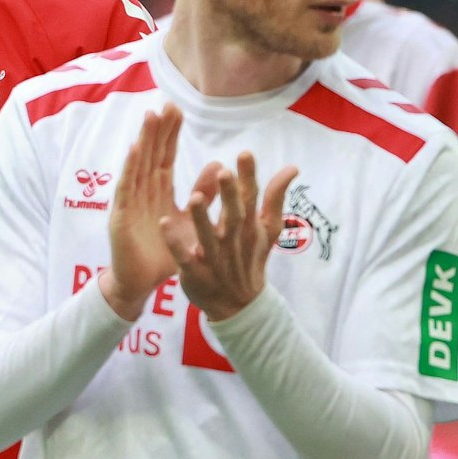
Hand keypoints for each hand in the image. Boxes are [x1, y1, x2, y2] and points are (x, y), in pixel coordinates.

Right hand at [101, 107, 183, 320]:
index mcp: (159, 193)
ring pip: (138, 166)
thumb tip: (220, 166)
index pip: (165, 158)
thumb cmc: (165, 254)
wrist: (141, 284)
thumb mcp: (192, 221)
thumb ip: (204, 195)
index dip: (170, 135)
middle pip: (151, 156)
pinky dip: (129, 169)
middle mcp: (143, 193)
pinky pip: (126, 190)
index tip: (178, 111)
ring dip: (144, 141)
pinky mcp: (121, 217)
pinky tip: (134, 150)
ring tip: (151, 116)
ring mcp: (130, 203)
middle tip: (167, 104)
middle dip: (159, 130)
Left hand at [161, 150, 297, 321]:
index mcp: (249, 226)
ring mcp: (214, 257)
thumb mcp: (268, 228)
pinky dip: (175, 243)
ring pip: (207, 235)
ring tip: (195, 197)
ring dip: (201, 218)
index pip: (251, 198)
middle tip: (224, 173)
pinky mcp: (195, 272)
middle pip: (232, 216)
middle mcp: (233, 240)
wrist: (239, 304)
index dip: (248, 177)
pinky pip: (184, 257)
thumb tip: (293, 167)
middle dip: (229, 196)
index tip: (244, 154)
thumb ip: (276, 197)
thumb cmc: (251, 258)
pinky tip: (164, 223)